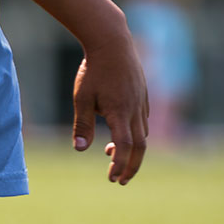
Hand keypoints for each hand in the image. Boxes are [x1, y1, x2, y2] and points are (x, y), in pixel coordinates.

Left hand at [71, 40, 148, 184]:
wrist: (112, 42)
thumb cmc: (94, 71)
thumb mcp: (82, 98)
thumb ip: (83, 125)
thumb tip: (80, 149)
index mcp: (120, 113)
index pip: (124, 147)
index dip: (120, 165)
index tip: (113, 179)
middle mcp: (135, 110)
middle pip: (140, 147)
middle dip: (131, 167)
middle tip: (121, 181)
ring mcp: (141, 103)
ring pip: (143, 135)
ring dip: (130, 150)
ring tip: (109, 153)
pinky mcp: (143, 97)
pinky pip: (143, 122)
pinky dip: (134, 135)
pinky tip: (120, 133)